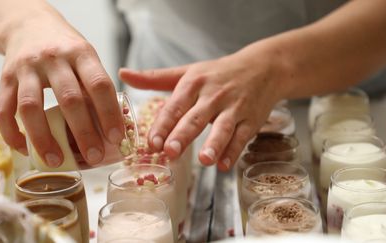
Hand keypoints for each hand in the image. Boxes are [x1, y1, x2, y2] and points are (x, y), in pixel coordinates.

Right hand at [0, 14, 123, 166]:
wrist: (30, 25)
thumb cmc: (66, 49)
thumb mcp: (87, 57)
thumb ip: (97, 86)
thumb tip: (115, 126)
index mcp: (81, 54)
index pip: (99, 85)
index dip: (109, 113)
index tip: (117, 138)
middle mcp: (54, 58)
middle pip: (69, 99)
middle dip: (84, 132)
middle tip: (94, 157)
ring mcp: (27, 68)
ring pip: (32, 107)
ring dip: (44, 138)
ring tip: (56, 161)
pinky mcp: (5, 78)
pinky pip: (4, 110)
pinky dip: (12, 134)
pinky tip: (25, 149)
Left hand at [119, 52, 285, 170]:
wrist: (262, 68)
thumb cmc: (218, 73)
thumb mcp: (188, 72)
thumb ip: (154, 78)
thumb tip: (123, 73)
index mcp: (194, 83)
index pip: (175, 106)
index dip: (163, 125)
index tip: (152, 143)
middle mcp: (213, 95)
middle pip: (196, 117)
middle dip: (183, 135)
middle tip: (170, 152)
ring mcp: (234, 108)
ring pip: (223, 127)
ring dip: (214, 144)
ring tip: (204, 160)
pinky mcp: (252, 119)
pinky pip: (243, 137)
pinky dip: (234, 151)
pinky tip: (224, 165)